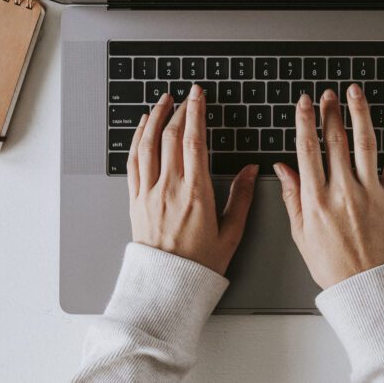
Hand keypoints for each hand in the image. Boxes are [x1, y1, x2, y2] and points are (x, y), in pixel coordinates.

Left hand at [127, 86, 257, 275]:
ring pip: (148, 145)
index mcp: (196, 193)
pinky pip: (133, 163)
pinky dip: (137, 140)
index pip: (193, 142)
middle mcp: (169, 189)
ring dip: (155, 118)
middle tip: (187, 95)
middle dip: (179, 111)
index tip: (199, 96)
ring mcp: (148, 193)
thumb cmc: (200, 264)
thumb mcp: (231, 233)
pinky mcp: (135, 201)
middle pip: (170, 137)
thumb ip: (241, 198)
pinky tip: (143, 129)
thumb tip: (250, 170)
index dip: (196, 113)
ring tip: (163, 102)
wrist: (166, 286)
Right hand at [274, 85, 383, 289]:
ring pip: (365, 144)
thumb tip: (281, 167)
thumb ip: (291, 196)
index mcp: (316, 200)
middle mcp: (342, 191)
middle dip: (330, 112)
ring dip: (360, 113)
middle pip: (335, 141)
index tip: (303, 102)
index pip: (307, 150)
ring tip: (355, 92)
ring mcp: (369, 192)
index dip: (304, 121)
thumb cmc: (332, 264)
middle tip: (328, 94)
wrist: (365, 285)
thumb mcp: (301, 233)